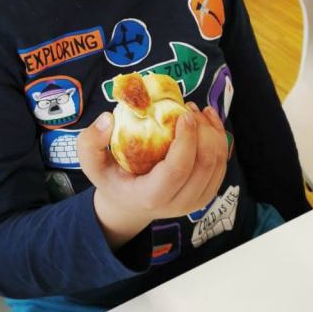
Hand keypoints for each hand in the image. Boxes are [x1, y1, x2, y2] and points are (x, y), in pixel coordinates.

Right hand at [78, 103, 228, 248]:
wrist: (129, 203)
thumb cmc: (111, 178)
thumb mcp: (91, 163)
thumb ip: (90, 141)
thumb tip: (108, 119)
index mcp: (151, 197)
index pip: (178, 170)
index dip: (187, 140)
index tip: (184, 113)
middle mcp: (178, 204)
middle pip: (204, 164)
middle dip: (203, 130)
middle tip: (188, 108)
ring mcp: (196, 201)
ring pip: (218, 163)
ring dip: (212, 132)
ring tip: (196, 111)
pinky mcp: (207, 194)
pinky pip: (222, 164)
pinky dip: (219, 139)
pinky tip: (207, 121)